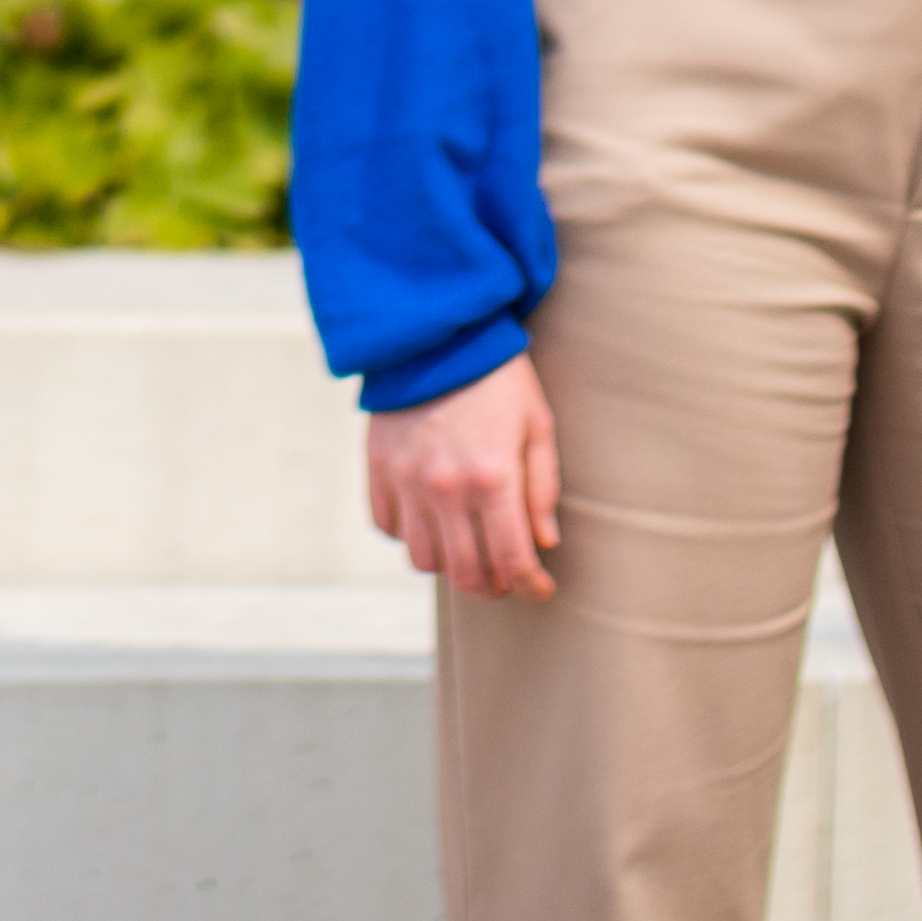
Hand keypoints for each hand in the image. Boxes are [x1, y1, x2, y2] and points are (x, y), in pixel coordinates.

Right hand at [366, 353, 561, 597]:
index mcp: (493, 478)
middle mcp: (446, 488)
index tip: (539, 588)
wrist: (437, 332)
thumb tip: (543, 542)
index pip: (513, 561)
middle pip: (467, 572)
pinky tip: (431, 520)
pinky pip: (387, 526)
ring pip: (423, 560)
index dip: (530, 585)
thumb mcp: (537, 426)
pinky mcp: (378, 468)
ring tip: (467, 550)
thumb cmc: (498, 378)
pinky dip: (409, 534)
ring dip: (450, 565)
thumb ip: (542, 489)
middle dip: (493, 586)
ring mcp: (406, 480)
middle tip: (506, 578)